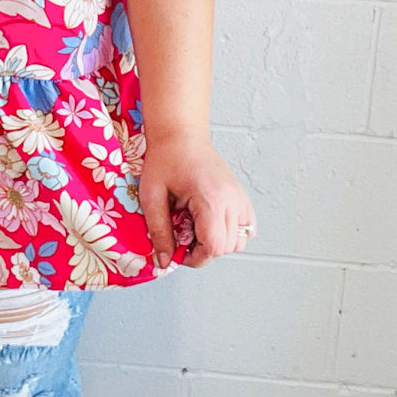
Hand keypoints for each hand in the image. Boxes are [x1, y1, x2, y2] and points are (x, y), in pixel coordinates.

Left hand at [138, 132, 256, 269]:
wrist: (181, 135)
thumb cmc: (165, 160)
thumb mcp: (152, 196)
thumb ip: (159, 231)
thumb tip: (164, 261)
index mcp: (212, 199)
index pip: (216, 247)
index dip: (195, 257)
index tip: (177, 250)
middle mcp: (233, 200)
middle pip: (228, 247)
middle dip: (204, 251)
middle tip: (182, 236)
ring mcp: (240, 198)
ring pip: (239, 241)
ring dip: (217, 242)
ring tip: (195, 227)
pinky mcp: (241, 197)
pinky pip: (244, 228)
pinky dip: (228, 233)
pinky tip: (207, 221)